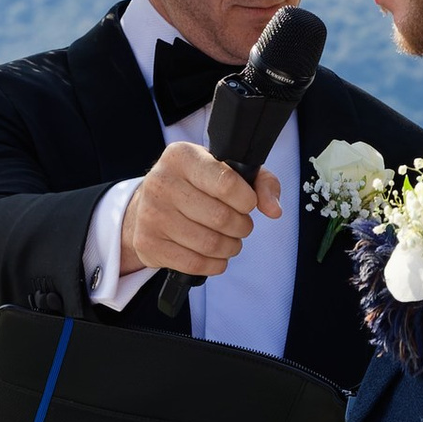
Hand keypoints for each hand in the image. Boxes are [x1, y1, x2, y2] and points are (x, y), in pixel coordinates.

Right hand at [120, 143, 279, 283]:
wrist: (148, 206)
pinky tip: (216, 256)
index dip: (247, 200)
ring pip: (209, 244)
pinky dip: (215, 264)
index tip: (247, 204)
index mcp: (182, 156)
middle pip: (220, 218)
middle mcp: (162, 182)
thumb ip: (259, 182)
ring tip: (230, 241)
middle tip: (240, 226)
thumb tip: (274, 209)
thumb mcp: (225, 170)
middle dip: (241, 227)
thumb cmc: (195, 186)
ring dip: (230, 248)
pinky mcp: (149, 243)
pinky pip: (194, 263)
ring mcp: (152, 214)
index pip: (226, 183)